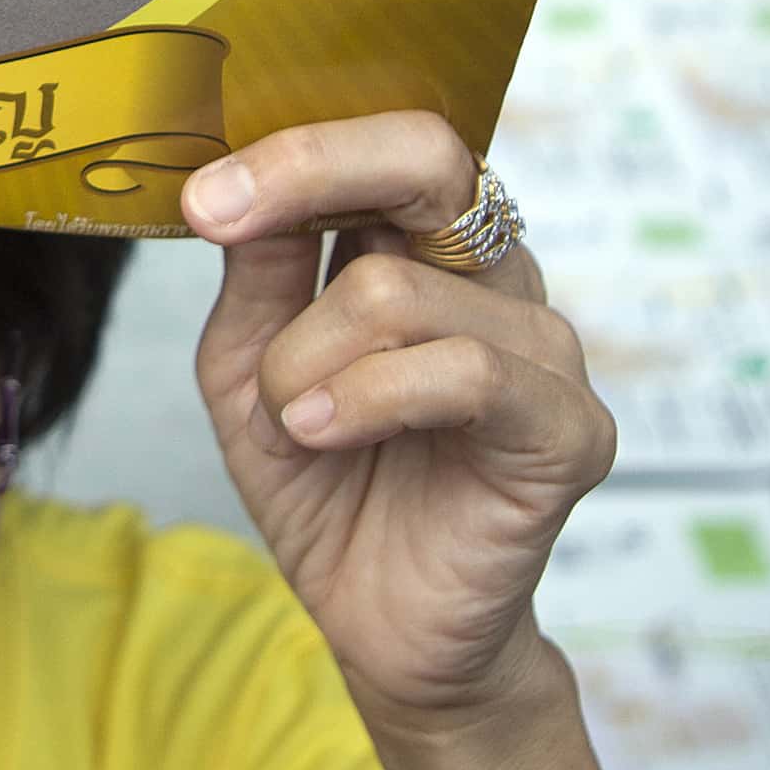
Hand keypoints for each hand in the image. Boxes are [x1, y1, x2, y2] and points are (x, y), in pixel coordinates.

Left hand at [186, 113, 614, 727]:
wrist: (383, 625)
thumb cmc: (326, 483)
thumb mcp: (251, 365)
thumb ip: (256, 273)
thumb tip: (230, 180)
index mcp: (429, 245)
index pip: (385, 144)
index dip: (293, 147)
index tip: (199, 193)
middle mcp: (497, 276)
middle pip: (430, 159)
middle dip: (308, 170)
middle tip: (216, 215)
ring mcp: (544, 347)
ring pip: (397, 289)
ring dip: (302, 361)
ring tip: (291, 421)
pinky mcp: (570, 429)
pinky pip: (463, 373)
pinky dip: (366, 399)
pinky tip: (320, 432)